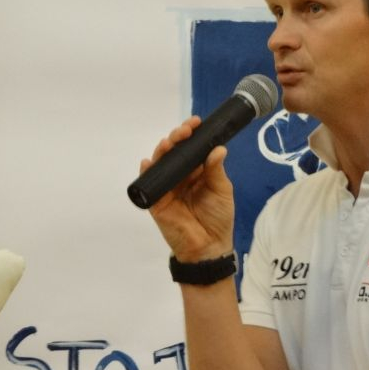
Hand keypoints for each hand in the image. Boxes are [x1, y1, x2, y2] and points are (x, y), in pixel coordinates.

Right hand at [140, 116, 234, 261]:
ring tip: (169, 143)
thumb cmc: (218, 218)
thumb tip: (217, 148)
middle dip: (177, 138)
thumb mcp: (222, 191)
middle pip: (174, 152)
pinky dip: (147, 171)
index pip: (192, 148)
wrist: (208, 247)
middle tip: (185, 131)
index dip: (192, 134)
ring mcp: (167, 187)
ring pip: (160, 163)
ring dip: (162, 151)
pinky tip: (149, 162)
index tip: (196, 123)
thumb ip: (216, 170)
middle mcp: (181, 176)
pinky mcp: (156, 200)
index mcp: (198, 171)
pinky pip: (148, 183)